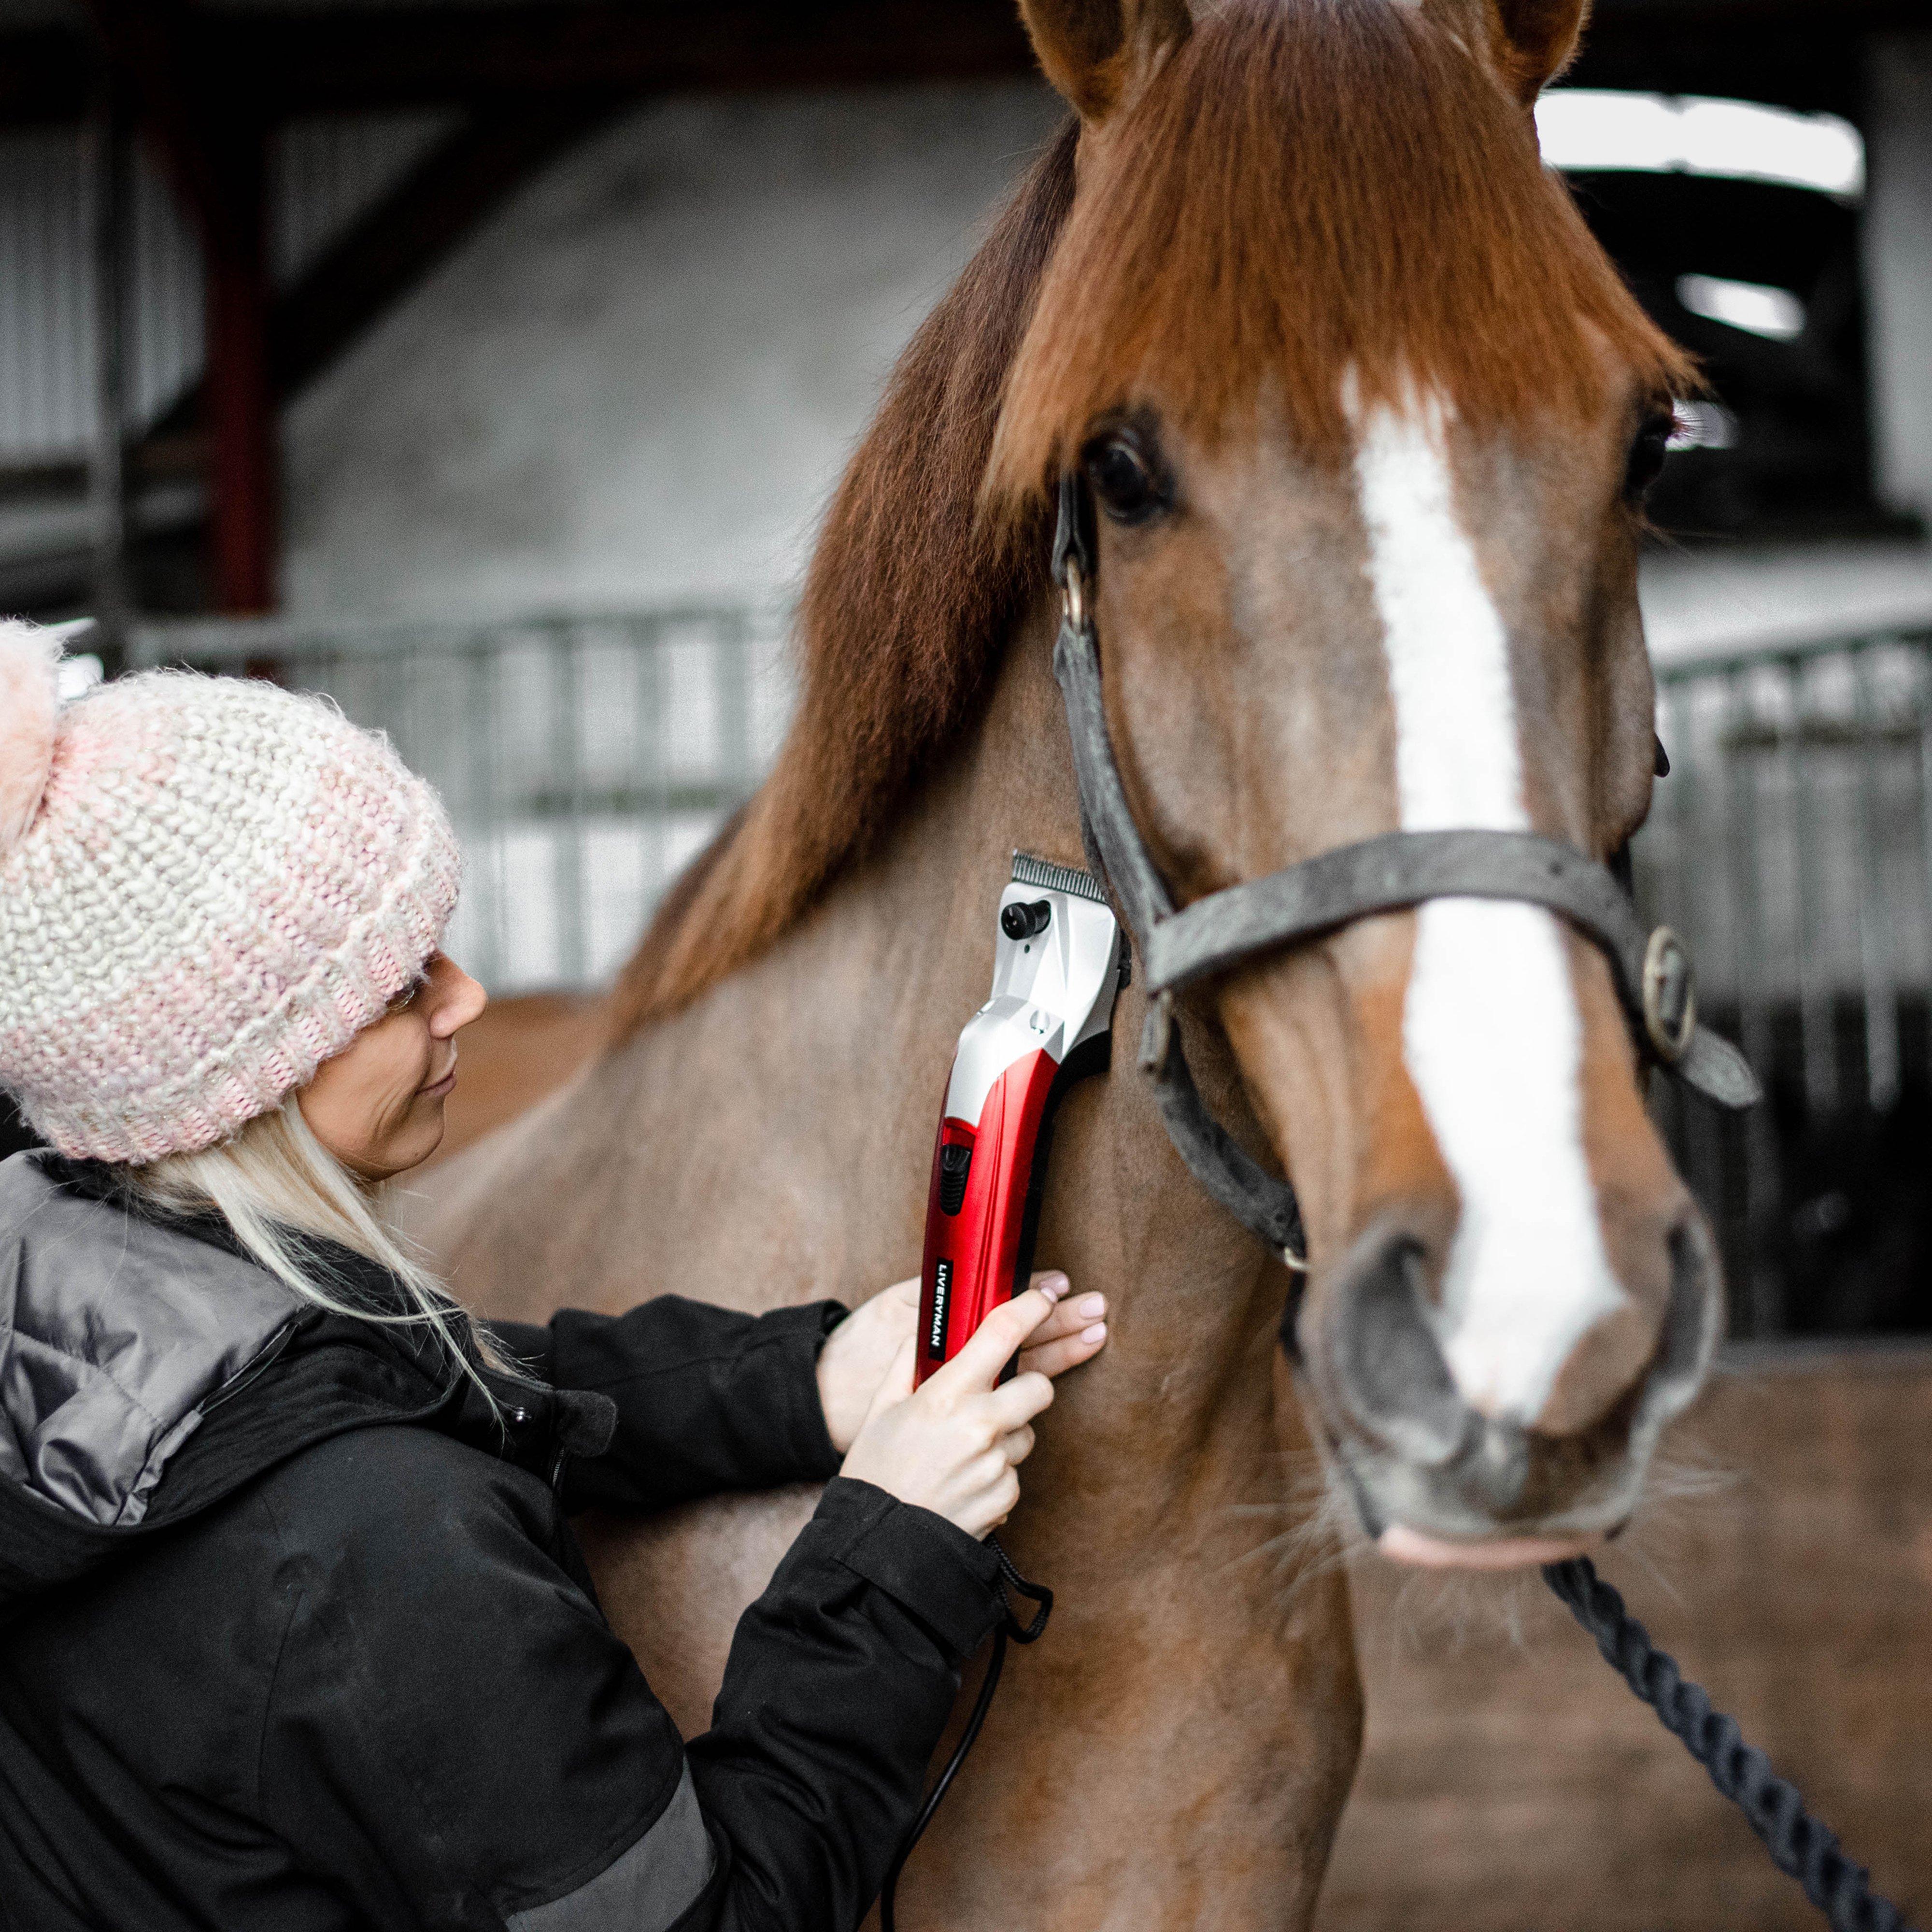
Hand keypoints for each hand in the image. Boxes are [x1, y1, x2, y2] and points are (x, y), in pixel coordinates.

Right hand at [837, 1282, 1105, 1539]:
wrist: (878, 1548)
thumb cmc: (875, 1474)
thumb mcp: (880, 1410)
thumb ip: (905, 1365)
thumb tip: (922, 1335)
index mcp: (947, 1394)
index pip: (1002, 1335)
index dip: (1030, 1309)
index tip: (1041, 1298)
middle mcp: (979, 1425)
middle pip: (1040, 1386)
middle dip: (1027, 1389)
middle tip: (1000, 1398)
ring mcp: (997, 1464)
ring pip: (1026, 1434)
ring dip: (1006, 1437)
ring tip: (963, 1455)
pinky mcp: (1007, 1498)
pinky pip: (1015, 1473)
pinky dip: (997, 1475)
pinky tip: (963, 1484)